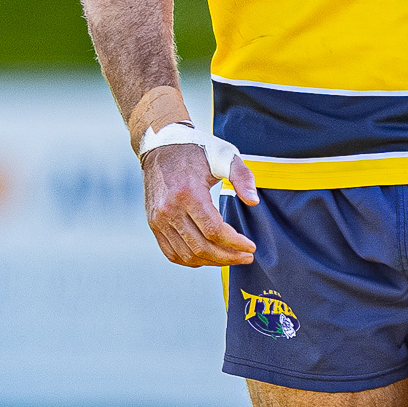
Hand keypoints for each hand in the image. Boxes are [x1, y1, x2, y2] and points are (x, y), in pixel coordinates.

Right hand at [143, 143, 258, 267]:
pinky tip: (208, 258)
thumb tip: (254, 201)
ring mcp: (159, 219)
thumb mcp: (225, 155)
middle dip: (227, 256)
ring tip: (231, 258)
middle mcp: (170, 210)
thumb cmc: (197, 149)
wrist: (162, 145)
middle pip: (201, 247)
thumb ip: (242, 177)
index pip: (214, 230)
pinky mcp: (154, 223)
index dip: (235, 243)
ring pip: (186, 254)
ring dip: (211, 261)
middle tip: (246, 257)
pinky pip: (171, 252)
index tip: (251, 247)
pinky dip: (190, 260)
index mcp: (189, 193)